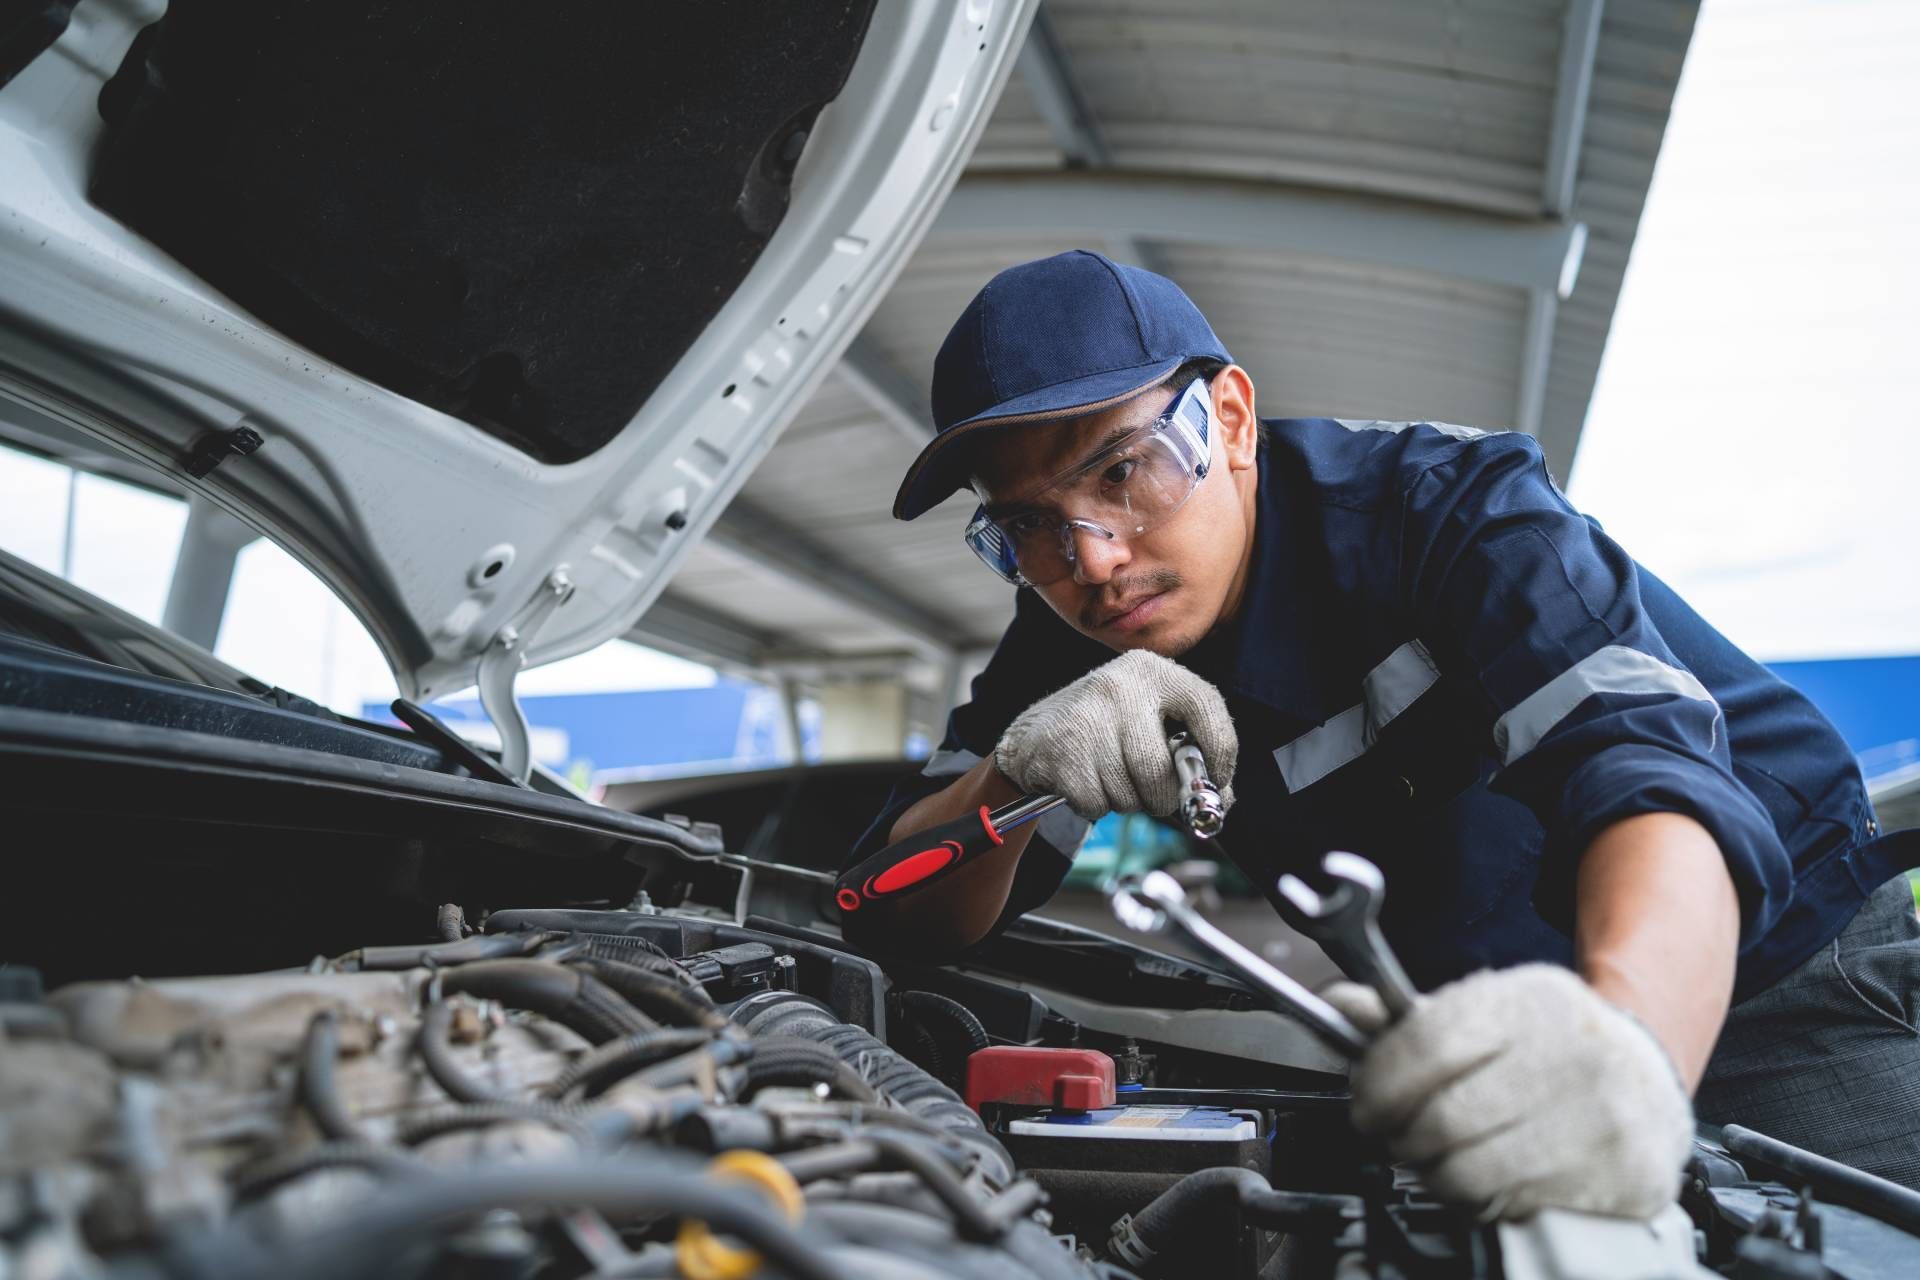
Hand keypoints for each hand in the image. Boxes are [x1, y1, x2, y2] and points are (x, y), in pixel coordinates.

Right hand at [993, 651, 1236, 820]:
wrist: (1035, 735)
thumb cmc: (1108, 733)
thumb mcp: (1150, 723)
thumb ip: (1191, 756)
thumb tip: (1222, 802)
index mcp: (1151, 671)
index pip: (1206, 706)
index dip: (1221, 752)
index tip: (1218, 780)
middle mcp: (1120, 686)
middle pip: (1159, 769)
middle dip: (1162, 797)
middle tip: (1155, 796)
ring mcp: (1087, 718)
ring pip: (1129, 793)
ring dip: (1127, 802)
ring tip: (1111, 778)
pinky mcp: (1062, 751)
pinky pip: (1097, 804)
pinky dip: (1097, 806)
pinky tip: (1086, 781)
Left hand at [1325, 964, 1693, 1220]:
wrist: (1650, 1081)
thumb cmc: (1553, 1047)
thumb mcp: (1489, 1012)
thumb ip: (1413, 1019)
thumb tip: (1339, 1006)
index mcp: (1532, 1000)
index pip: (1428, 1043)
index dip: (1379, 1083)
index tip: (1364, 1102)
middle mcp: (1573, 1054)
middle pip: (1444, 1116)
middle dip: (1399, 1136)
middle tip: (1393, 1138)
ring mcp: (1601, 1119)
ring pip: (1472, 1170)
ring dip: (1433, 1175)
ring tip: (1435, 1160)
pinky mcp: (1622, 1177)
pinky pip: (1514, 1205)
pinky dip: (1481, 1200)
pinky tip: (1485, 1179)